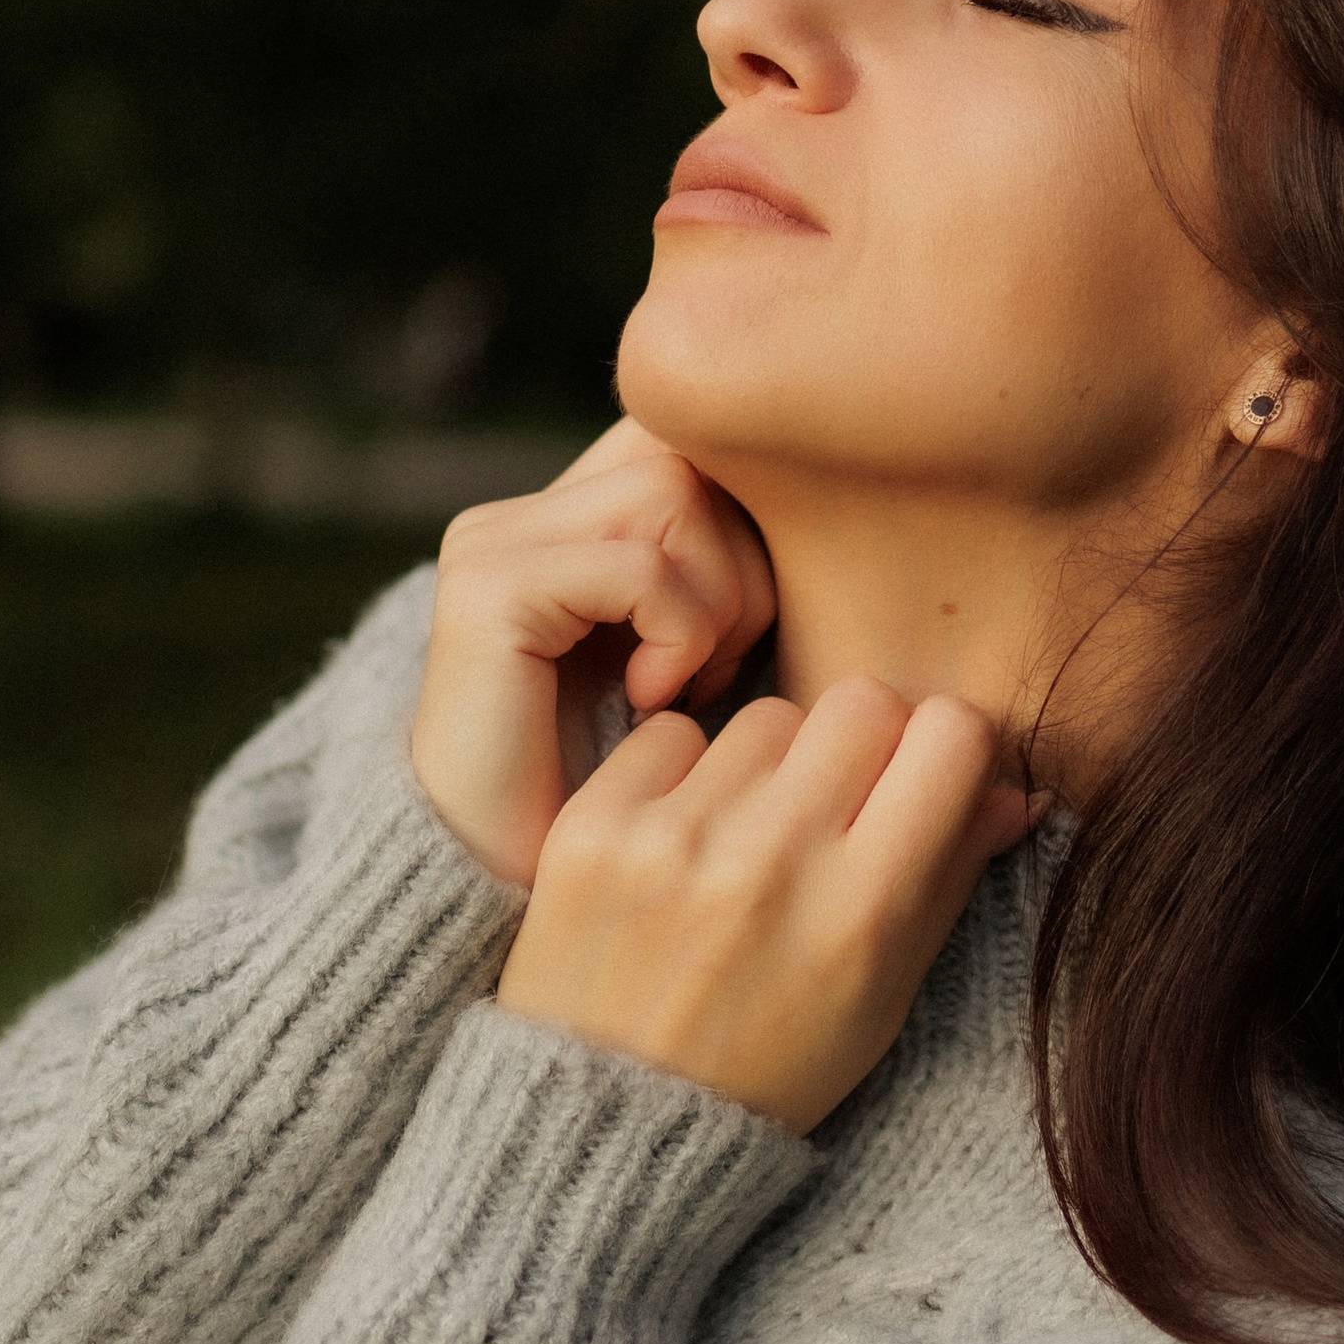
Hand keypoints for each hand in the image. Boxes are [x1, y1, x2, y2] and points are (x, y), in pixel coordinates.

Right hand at [411, 421, 777, 888]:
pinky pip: (638, 567)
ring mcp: (494, 543)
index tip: (749, 638)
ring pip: (672, 493)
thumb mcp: (706, 666)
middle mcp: (522, 515)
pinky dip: (676, 635)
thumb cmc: (640, 799)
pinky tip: (652, 704)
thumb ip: (737, 581)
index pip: (701, 443)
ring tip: (688, 687)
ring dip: (716, 601)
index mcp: (571, 521)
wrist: (522, 899)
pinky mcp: (488, 589)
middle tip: (720, 670)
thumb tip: (855, 510)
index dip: (757, 525)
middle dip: (744, 565)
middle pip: (696, 454)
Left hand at [494, 678, 1045, 1132]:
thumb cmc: (769, 1064)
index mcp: (862, 909)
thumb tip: (1017, 788)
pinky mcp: (593, 826)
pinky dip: (683, 775)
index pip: (952, 734)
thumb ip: (950, 879)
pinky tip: (678, 843)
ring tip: (747, 841)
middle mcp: (774, 860)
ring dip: (773, 764)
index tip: (923, 782)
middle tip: (837, 805)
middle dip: (865, 743)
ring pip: (768, 715)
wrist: (612, 1121)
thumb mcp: (883, 997)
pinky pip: (671, 732)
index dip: (948, 749)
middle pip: (863, 701)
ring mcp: (676, 838)